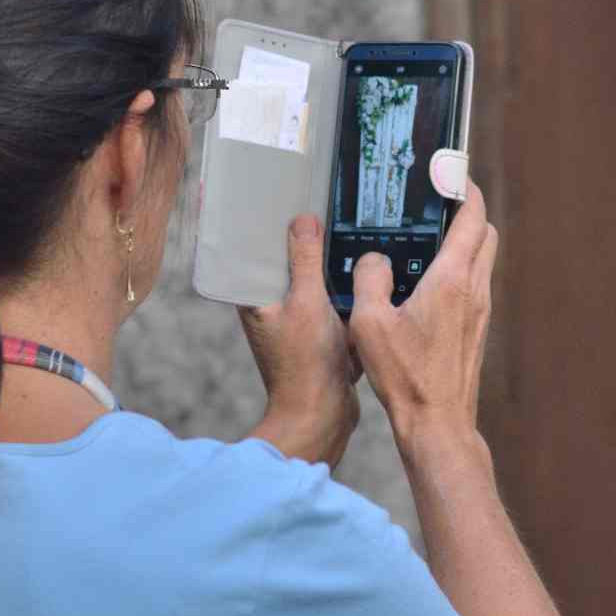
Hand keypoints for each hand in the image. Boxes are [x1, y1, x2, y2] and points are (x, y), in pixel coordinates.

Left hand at [238, 215, 361, 469]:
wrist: (322, 417)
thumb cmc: (306, 366)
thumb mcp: (309, 303)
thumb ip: (307, 261)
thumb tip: (303, 220)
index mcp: (255, 298)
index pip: (254, 249)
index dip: (267, 224)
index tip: (283, 199)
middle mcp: (270, 308)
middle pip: (286, 263)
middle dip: (305, 242)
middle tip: (323, 210)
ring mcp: (295, 323)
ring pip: (312, 283)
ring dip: (328, 267)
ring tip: (346, 236)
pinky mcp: (318, 336)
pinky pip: (331, 304)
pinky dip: (343, 293)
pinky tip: (361, 276)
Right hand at [347, 180, 496, 449]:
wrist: (438, 423)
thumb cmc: (405, 377)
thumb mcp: (369, 323)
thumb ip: (369, 279)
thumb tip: (375, 259)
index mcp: (453, 280)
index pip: (473, 218)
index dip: (465, 189)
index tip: (452, 173)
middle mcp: (475, 291)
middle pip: (486, 234)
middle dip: (469, 212)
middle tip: (440, 203)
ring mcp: (480, 312)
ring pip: (483, 261)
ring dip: (465, 243)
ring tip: (428, 241)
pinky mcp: (477, 331)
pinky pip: (474, 286)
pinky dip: (460, 272)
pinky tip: (427, 284)